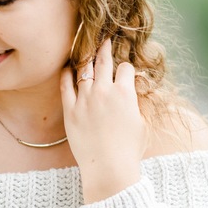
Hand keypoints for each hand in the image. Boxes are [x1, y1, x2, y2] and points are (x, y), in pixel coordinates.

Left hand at [60, 38, 147, 202]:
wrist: (108, 167)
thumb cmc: (129, 149)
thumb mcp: (141, 123)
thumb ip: (135, 103)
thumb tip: (132, 93)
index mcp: (125, 93)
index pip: (125, 69)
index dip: (126, 68)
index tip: (124, 69)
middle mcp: (104, 92)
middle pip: (103, 62)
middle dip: (104, 48)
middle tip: (103, 39)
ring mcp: (85, 99)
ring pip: (84, 70)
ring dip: (85, 58)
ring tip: (85, 50)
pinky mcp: (70, 110)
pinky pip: (66, 86)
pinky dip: (66, 74)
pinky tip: (67, 67)